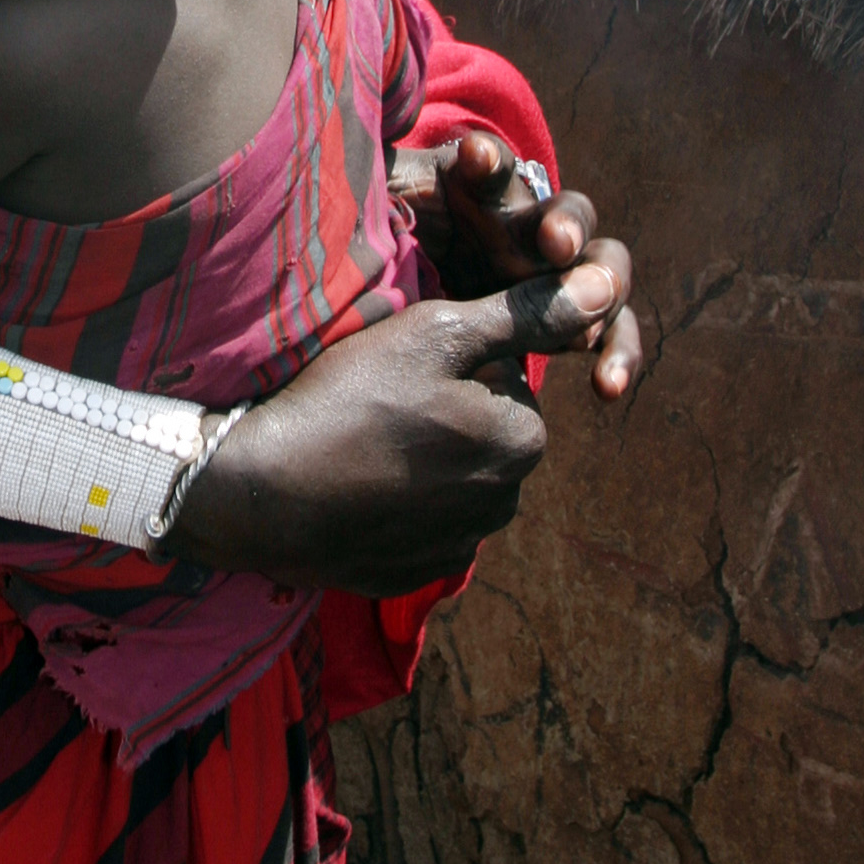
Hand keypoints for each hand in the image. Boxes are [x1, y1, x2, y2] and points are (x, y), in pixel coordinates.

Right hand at [171, 251, 629, 596]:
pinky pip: (417, 522)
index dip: (455, 359)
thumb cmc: (349, 401)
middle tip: (378, 398)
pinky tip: (350, 482)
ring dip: (422, 456)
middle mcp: (506, 502)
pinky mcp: (413, 574)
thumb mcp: (434, 334)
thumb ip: (522, 314)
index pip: (508, 377)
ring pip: (452, 477)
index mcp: (523, 441)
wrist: (262, 495)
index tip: (406, 362)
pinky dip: (392, 501)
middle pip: (485, 431)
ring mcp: (458, 546)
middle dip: (446, 410)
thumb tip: (601, 289)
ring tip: (361, 438)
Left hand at [393, 128, 642, 402]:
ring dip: (607, 289)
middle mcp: (523, 227)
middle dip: (562, 224)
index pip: (490, 169)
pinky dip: (616, 353)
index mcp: (476, 194)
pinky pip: (606, 331)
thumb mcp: (368, 228)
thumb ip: (379, 199)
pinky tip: (606, 388)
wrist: (388, 332)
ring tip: (591, 328)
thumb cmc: (374, 263)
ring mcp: (552, 273)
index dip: (487, 162)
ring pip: (602, 268)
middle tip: (554, 243)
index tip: (475, 158)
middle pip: (563, 213)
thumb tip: (356, 154)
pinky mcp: (567, 321)